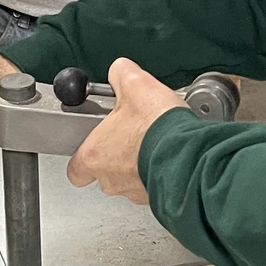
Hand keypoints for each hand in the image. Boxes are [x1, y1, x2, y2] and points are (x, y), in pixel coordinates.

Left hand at [67, 59, 186, 204]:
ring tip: (152, 140)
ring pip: (129, 180)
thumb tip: (120, 70)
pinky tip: (167, 151)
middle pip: (103, 174)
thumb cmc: (157, 126)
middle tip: (129, 134)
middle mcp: (111, 179)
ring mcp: (134, 191)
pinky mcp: (157, 196)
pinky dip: (158, 170)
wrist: (189, 152)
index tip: (93, 142)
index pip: (75, 169)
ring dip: (138, 163)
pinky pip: (152, 184)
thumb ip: (120, 74)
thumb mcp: (134, 83)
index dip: (83, 155)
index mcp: (95, 155)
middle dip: (116, 155)